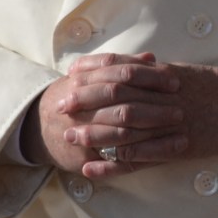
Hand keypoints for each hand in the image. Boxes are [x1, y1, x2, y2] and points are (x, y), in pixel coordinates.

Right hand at [20, 52, 183, 176]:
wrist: (37, 128)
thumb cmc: (72, 98)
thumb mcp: (90, 75)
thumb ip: (120, 66)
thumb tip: (151, 57)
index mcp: (83, 79)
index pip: (119, 72)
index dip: (147, 75)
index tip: (173, 78)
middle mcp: (81, 104)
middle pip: (122, 101)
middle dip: (153, 104)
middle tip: (179, 104)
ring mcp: (83, 131)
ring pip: (122, 131)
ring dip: (153, 131)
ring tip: (180, 128)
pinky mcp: (87, 157)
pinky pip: (118, 160)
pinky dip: (142, 157)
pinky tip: (165, 156)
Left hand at [61, 53, 217, 177]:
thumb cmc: (211, 86)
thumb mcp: (180, 69)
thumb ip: (150, 69)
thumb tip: (121, 64)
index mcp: (162, 74)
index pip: (120, 68)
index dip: (93, 71)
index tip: (71, 74)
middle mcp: (163, 97)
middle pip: (117, 97)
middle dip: (86, 100)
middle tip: (61, 105)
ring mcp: (169, 124)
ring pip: (124, 129)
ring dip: (94, 133)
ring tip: (70, 136)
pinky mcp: (175, 149)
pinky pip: (140, 160)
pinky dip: (114, 166)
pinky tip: (93, 168)